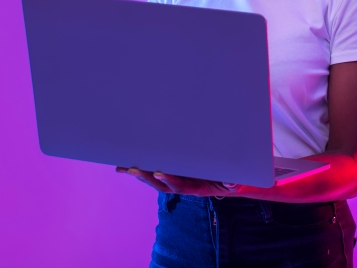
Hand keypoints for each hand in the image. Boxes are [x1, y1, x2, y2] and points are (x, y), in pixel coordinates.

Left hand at [116, 166, 240, 196]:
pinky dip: (141, 172)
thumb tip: (231, 182)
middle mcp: (181, 186)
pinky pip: (155, 174)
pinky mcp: (172, 177)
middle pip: (160, 184)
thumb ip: (232, 183)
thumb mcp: (233, 183)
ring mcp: (175, 182)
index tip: (159, 172)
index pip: (179, 185)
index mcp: (193, 188)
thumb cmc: (227, 182)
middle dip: (147, 177)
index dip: (169, 179)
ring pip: (154, 180)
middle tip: (133, 168)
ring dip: (140, 175)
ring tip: (123, 167)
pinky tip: (127, 167)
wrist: (224, 186)